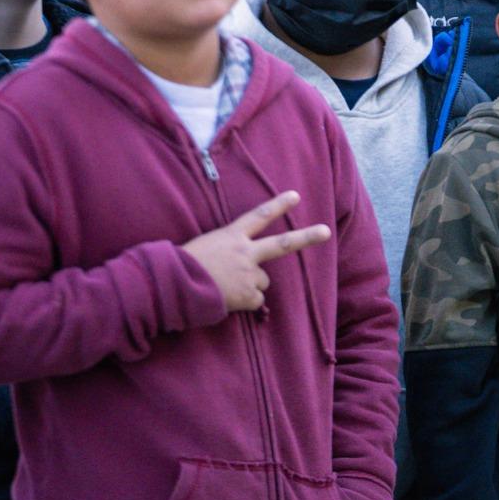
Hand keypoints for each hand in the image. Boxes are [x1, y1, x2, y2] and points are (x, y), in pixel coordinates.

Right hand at [181, 191, 329, 312]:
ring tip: (226, 286)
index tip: (296, 196)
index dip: (278, 205)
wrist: (173, 286)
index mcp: (230, 235)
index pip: (258, 216)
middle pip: (282, 243)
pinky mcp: (248, 294)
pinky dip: (245, 303)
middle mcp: (244, 251)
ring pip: (262, 281)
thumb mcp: (203, 246)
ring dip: (250, 285)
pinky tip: (228, 300)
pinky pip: (255, 301)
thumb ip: (225, 250)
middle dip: (306, 237)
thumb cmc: (179, 266)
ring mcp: (248, 273)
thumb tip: (237, 265)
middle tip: (326, 231)